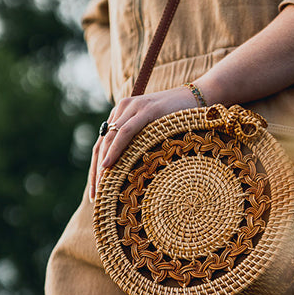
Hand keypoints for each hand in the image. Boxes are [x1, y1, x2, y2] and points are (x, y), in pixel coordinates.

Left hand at [88, 86, 197, 201]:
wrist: (198, 97)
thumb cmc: (179, 120)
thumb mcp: (154, 133)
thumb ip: (140, 144)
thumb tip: (133, 174)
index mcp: (121, 115)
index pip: (102, 144)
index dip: (95, 168)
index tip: (95, 193)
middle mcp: (122, 109)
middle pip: (101, 144)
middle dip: (95, 172)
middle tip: (95, 197)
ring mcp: (133, 108)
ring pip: (109, 139)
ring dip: (102, 164)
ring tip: (99, 186)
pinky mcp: (146, 110)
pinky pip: (125, 132)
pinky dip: (114, 149)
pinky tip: (107, 165)